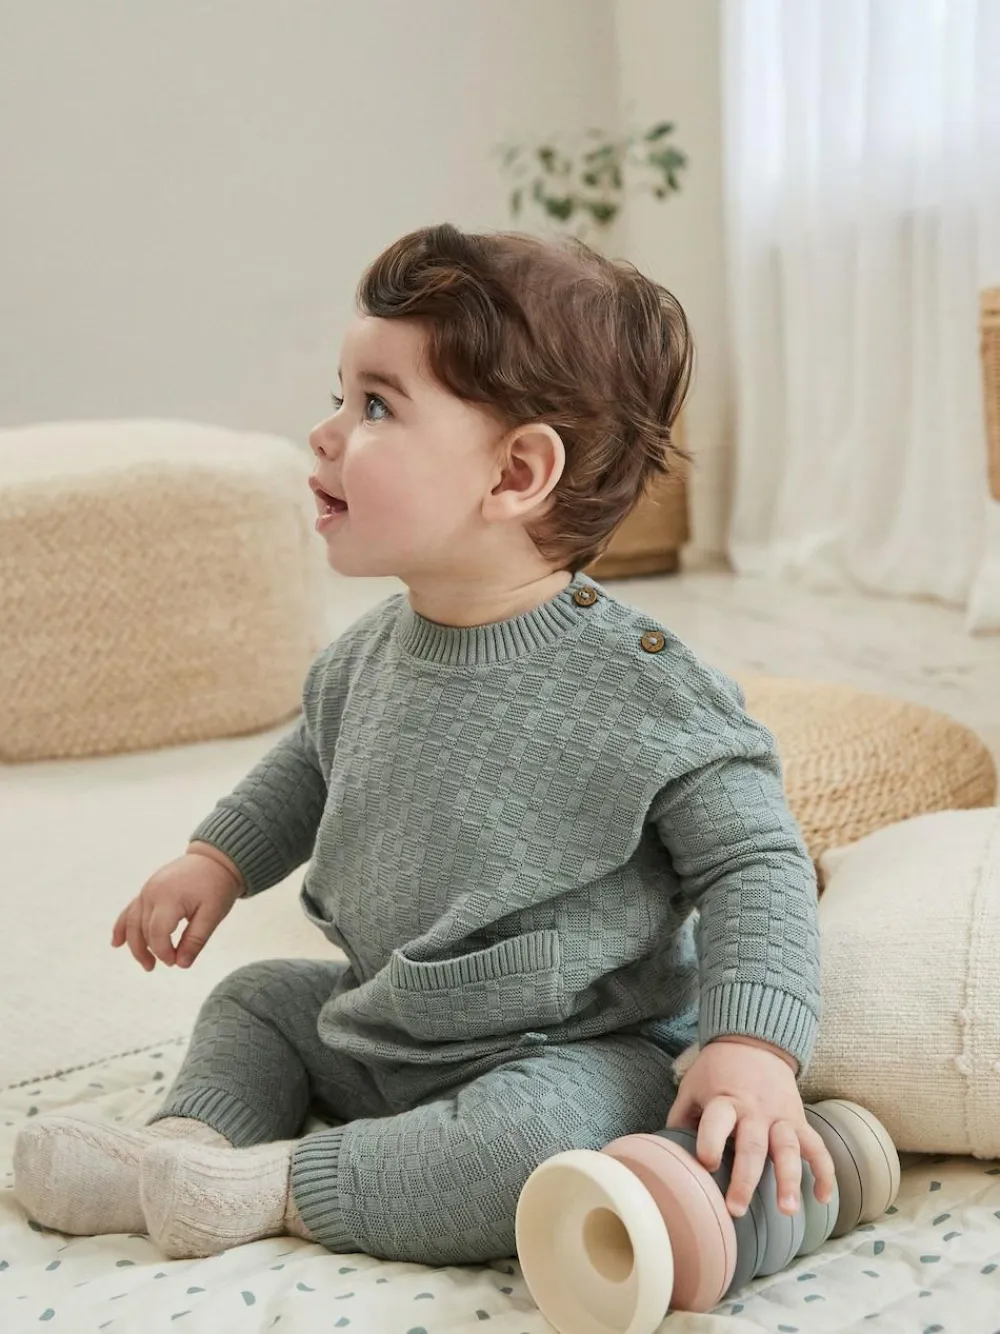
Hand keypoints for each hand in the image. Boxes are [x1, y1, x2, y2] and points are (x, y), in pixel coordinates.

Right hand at [111, 844, 243, 970]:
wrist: (214, 859)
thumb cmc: (217, 886)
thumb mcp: (213, 914)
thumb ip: (196, 940)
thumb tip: (181, 965)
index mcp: (169, 897)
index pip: (157, 933)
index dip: (163, 952)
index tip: (176, 963)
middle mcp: (152, 892)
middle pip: (141, 929)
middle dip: (150, 951)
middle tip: (167, 965)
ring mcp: (147, 889)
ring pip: (132, 921)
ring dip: (135, 944)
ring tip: (147, 964)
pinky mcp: (148, 889)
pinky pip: (130, 910)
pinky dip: (123, 927)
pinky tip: (116, 943)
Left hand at [666, 1035, 835, 1218]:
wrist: (754, 1042)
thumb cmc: (717, 1071)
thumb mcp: (692, 1086)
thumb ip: (681, 1118)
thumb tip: (666, 1156)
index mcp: (724, 1100)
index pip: (717, 1121)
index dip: (710, 1141)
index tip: (707, 1163)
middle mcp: (754, 1110)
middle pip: (752, 1145)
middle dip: (745, 1179)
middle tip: (736, 1209)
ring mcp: (780, 1116)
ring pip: (789, 1149)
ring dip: (789, 1180)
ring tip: (787, 1210)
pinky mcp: (799, 1120)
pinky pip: (817, 1146)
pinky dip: (825, 1172)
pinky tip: (823, 1199)